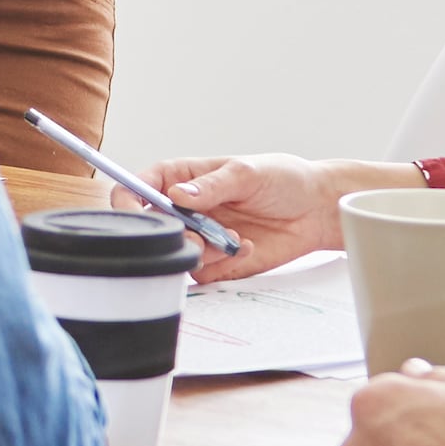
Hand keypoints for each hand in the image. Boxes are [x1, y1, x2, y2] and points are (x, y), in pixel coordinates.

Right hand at [150, 152, 398, 281]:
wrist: (316, 211)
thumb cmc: (283, 179)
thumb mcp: (247, 172)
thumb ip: (211, 186)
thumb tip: (177, 195)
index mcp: (184, 178)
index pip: (139, 187)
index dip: (128, 200)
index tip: (135, 212)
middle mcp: (186, 209)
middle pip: (153, 227)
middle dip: (171, 233)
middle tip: (199, 233)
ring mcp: (201, 236)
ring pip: (176, 253)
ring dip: (201, 250)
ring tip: (232, 238)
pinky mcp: (218, 262)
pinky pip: (203, 272)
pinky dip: (222, 263)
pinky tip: (248, 246)